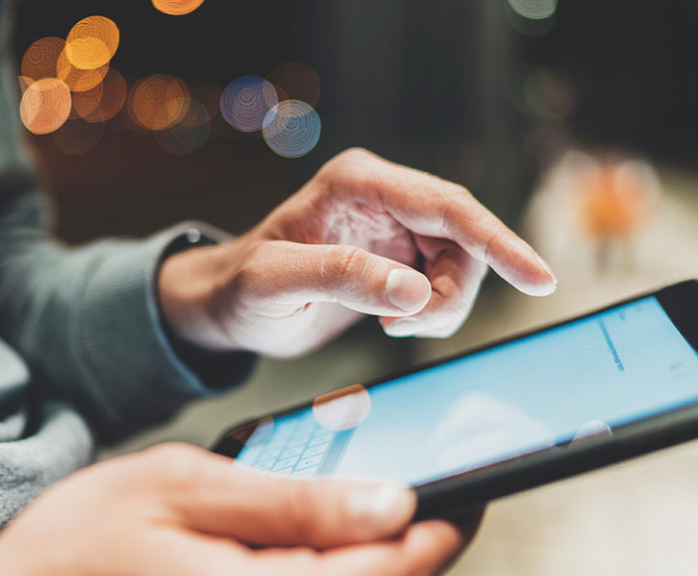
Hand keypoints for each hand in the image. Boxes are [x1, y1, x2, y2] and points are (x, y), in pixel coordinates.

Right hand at [0, 444, 476, 575]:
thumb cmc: (91, 534)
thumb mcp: (190, 488)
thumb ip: (293, 504)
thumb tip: (390, 503)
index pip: (391, 573)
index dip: (442, 528)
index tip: (473, 487)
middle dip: (420, 545)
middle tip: (441, 490)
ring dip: (384, 560)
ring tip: (392, 507)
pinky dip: (341, 567)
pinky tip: (335, 537)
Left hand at [159, 148, 555, 356]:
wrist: (230, 306)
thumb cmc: (240, 288)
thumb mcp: (274, 282)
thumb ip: (341, 278)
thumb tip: (415, 293)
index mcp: (356, 183)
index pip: (445, 206)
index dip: (498, 241)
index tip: (539, 279)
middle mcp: (384, 196)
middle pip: (463, 239)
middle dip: (453, 293)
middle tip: (406, 328)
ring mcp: (395, 227)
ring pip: (461, 265)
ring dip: (442, 307)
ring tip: (391, 327)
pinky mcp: (398, 257)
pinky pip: (444, 284)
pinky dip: (433, 313)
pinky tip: (394, 322)